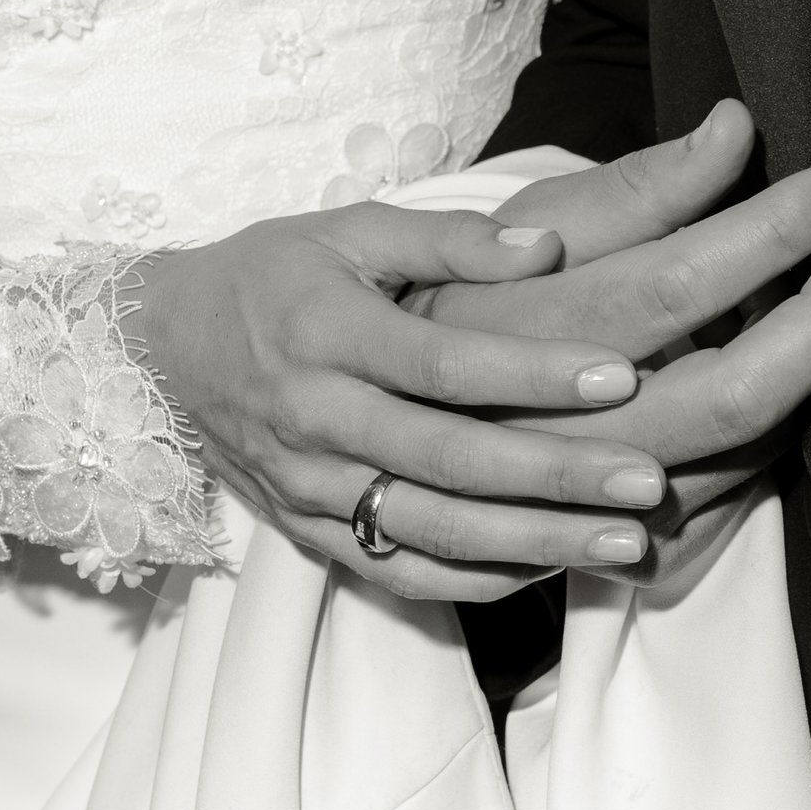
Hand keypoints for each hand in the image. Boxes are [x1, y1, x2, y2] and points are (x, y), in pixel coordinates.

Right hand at [123, 107, 810, 601]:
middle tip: (649, 482)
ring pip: (430, 531)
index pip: (443, 363)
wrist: (161, 348)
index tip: (621, 377)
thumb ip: (452, 240)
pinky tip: (556, 570)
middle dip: (555, 476)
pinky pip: (398, 571)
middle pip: (448, 461)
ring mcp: (308, 488)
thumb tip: (550, 246)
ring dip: (533, 543)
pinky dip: (478, 578)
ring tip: (626, 544)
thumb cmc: (276, 275)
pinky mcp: (307, 534)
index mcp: (327, 333)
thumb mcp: (350, 231)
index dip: (533, 374)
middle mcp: (316, 419)